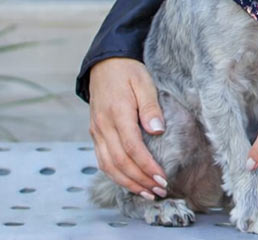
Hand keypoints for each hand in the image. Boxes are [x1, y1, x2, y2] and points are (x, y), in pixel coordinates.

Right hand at [87, 57, 169, 199]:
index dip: (147, 166)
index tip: (162, 178)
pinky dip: (116, 176)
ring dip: (128, 183)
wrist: (104, 63)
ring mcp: (96, 131)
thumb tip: (157, 130)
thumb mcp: (144, 82)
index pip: (132, 148)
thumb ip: (150, 107)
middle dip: (140, 181)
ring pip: (109, 166)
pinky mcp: (95, 134)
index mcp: (117, 113)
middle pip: (120, 162)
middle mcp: (103, 126)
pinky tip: (130, 182)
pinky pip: (102, 160)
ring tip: (147, 194)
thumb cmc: (128, 72)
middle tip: (159, 191)